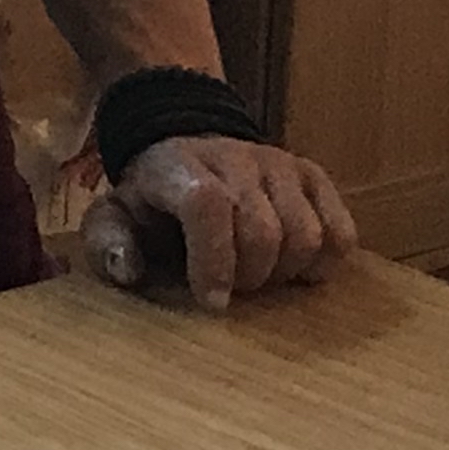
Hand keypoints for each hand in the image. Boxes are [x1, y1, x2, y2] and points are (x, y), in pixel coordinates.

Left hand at [81, 134, 362, 311]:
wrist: (187, 147)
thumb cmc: (153, 200)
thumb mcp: (114, 217)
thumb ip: (107, 243)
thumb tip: (127, 269)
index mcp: (178, 167)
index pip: (207, 206)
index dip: (213, 261)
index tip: (211, 301)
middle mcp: (235, 158)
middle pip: (262, 231)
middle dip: (248, 277)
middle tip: (231, 287)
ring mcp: (280, 164)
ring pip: (306, 235)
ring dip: (284, 272)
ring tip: (258, 275)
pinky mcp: (314, 176)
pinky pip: (341, 232)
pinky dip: (323, 262)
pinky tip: (295, 268)